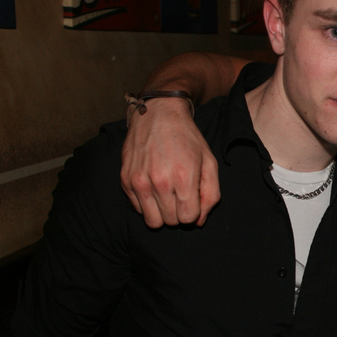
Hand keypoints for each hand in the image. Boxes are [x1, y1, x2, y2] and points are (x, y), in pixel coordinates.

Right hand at [120, 97, 218, 226]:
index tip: (192, 200)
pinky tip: (153, 186)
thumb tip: (199, 221)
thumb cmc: (187, 138)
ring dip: (162, 213)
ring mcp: (139, 181)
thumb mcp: (209, 162)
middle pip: (171, 221)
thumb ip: (210, 194)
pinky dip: (147, 203)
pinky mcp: (125, 180)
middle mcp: (160, 181)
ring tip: (166, 195)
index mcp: (184, 177)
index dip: (193, 212)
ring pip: (152, 221)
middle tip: (179, 195)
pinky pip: (138, 209)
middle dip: (178, 213)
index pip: (188, 218)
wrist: (158, 114)